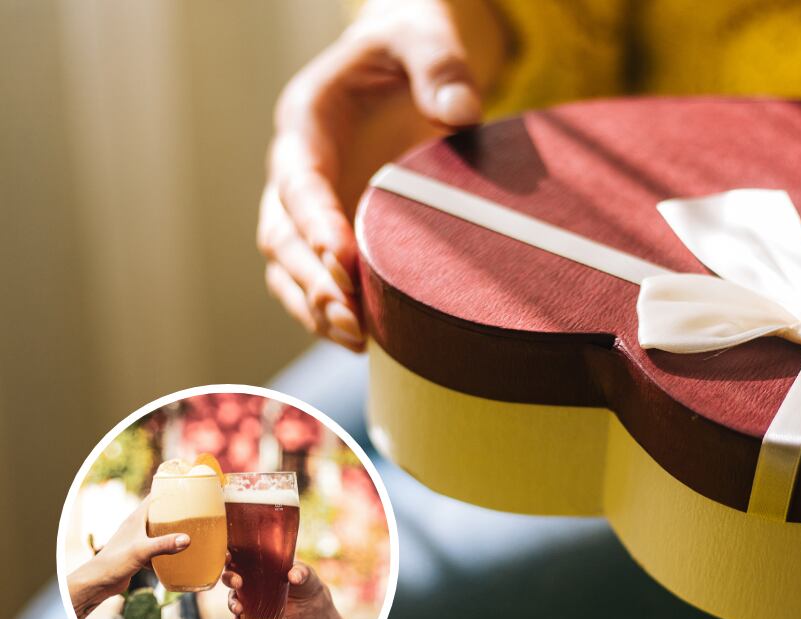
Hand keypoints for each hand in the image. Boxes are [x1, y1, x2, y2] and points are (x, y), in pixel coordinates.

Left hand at [67, 495, 189, 618]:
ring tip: (192, 530)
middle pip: (160, 513)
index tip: (187, 486)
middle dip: (176, 511)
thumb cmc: (114, 562)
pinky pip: (157, 547)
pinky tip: (179, 554)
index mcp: (137, 518)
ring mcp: (137, 540)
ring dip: (173, 530)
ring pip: (159, 530)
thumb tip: (187, 539)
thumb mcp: (142, 551)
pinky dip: (168, 548)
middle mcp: (137, 526)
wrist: (96, 583)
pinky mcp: (139, 554)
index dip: (169, 489)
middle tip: (197, 510)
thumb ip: (164, 544)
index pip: (154, 496)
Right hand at [223, 561, 362, 618]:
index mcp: (260, 562)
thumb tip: (293, 577)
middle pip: (231, 576)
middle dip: (230, 579)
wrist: (309, 604)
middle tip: (237, 584)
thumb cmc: (306, 580)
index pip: (240, 555)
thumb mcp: (305, 573)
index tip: (228, 557)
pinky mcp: (253, 611)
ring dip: (232, 603)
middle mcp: (250, 578)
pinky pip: (240, 616)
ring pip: (233, 597)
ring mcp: (250, 596)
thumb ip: (300, 572)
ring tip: (238, 610)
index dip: (229, 554)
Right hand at [259, 0, 506, 349]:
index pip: (298, 179)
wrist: (406, 68)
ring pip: (288, 268)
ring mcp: (311, 209)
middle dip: (312, 281)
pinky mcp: (333, 235)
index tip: (344, 258)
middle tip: (352, 319)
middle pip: (282, 236)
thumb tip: (461, 113)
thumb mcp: (423, 38)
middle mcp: (298, 170)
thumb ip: (439, 66)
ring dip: (315, 307)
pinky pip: (317, 280)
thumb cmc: (410, 50)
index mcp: (307, 121)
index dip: (315, 221)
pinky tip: (367, 339)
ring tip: (357, 340)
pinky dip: (332, 312)